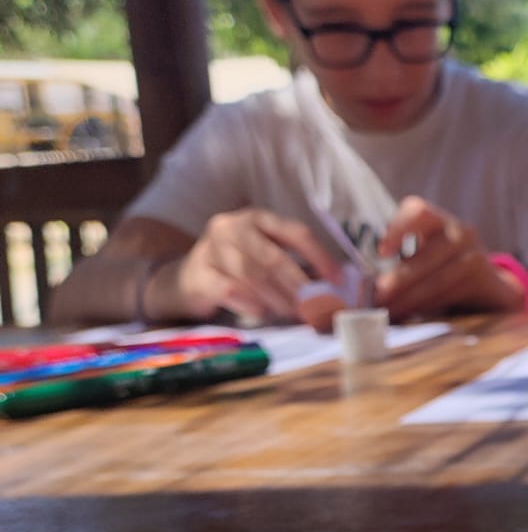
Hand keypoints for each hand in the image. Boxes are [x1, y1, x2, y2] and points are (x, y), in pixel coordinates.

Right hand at [166, 209, 341, 322]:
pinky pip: (231, 290)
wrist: (185, 279)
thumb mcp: (262, 255)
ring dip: (278, 298)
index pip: (295, 232)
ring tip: (294, 313)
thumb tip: (330, 288)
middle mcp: (233, 227)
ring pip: (253, 275)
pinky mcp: (199, 274)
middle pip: (274, 257)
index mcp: (258, 218)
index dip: (319, 257)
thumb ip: (293, 266)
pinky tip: (264, 313)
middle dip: (299, 284)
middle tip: (316, 305)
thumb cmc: (235, 267)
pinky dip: (252, 304)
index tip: (338, 279)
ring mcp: (212, 249)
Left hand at [374, 197, 524, 319]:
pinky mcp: (486, 279)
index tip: (381, 252)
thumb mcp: (422, 256)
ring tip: (391, 312)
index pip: (418, 211)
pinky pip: (453, 294)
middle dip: (399, 280)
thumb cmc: (443, 269)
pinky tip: (414, 315)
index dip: (398, 228)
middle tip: (379, 298)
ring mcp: (477, 254)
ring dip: (411, 298)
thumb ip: (398, 262)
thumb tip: (361, 285)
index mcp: (438, 220)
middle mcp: (460, 231)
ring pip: (438, 279)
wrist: (488, 286)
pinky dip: (430, 306)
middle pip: (426, 255)